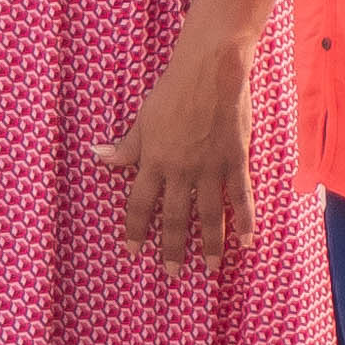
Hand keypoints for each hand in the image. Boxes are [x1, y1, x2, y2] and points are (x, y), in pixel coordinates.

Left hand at [94, 38, 254, 269]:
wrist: (210, 70)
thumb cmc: (173, 90)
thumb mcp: (143, 118)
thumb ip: (126, 146)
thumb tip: (98, 156)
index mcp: (154, 161)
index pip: (141, 205)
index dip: (136, 230)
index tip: (133, 252)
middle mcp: (180, 171)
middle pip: (175, 218)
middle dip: (172, 249)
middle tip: (173, 273)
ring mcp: (209, 168)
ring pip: (209, 215)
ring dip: (209, 245)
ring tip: (210, 268)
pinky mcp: (235, 160)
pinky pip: (240, 197)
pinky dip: (245, 221)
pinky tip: (247, 242)